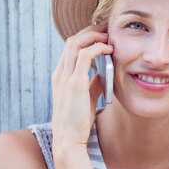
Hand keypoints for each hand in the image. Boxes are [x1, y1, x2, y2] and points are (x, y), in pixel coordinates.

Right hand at [51, 22, 112, 149]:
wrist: (68, 139)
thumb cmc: (77, 122)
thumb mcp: (86, 99)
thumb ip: (93, 85)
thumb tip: (103, 75)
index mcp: (60, 76)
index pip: (70, 48)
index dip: (85, 37)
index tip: (101, 35)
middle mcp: (60, 74)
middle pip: (72, 40)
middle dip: (90, 31)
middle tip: (106, 29)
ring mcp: (65, 78)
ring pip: (75, 43)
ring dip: (93, 36)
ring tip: (108, 37)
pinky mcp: (74, 84)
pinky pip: (84, 56)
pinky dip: (97, 48)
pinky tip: (109, 50)